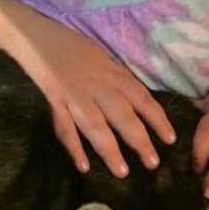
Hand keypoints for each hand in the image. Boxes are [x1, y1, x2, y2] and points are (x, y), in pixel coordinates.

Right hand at [25, 25, 175, 177]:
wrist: (38, 37)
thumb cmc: (74, 47)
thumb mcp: (103, 58)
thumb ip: (118, 79)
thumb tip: (138, 100)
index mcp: (112, 73)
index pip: (141, 98)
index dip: (157, 119)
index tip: (170, 139)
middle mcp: (97, 85)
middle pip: (121, 115)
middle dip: (138, 140)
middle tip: (152, 163)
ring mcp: (74, 95)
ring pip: (95, 125)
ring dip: (109, 149)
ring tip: (122, 172)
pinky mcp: (54, 101)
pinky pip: (64, 127)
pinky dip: (73, 147)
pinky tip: (83, 167)